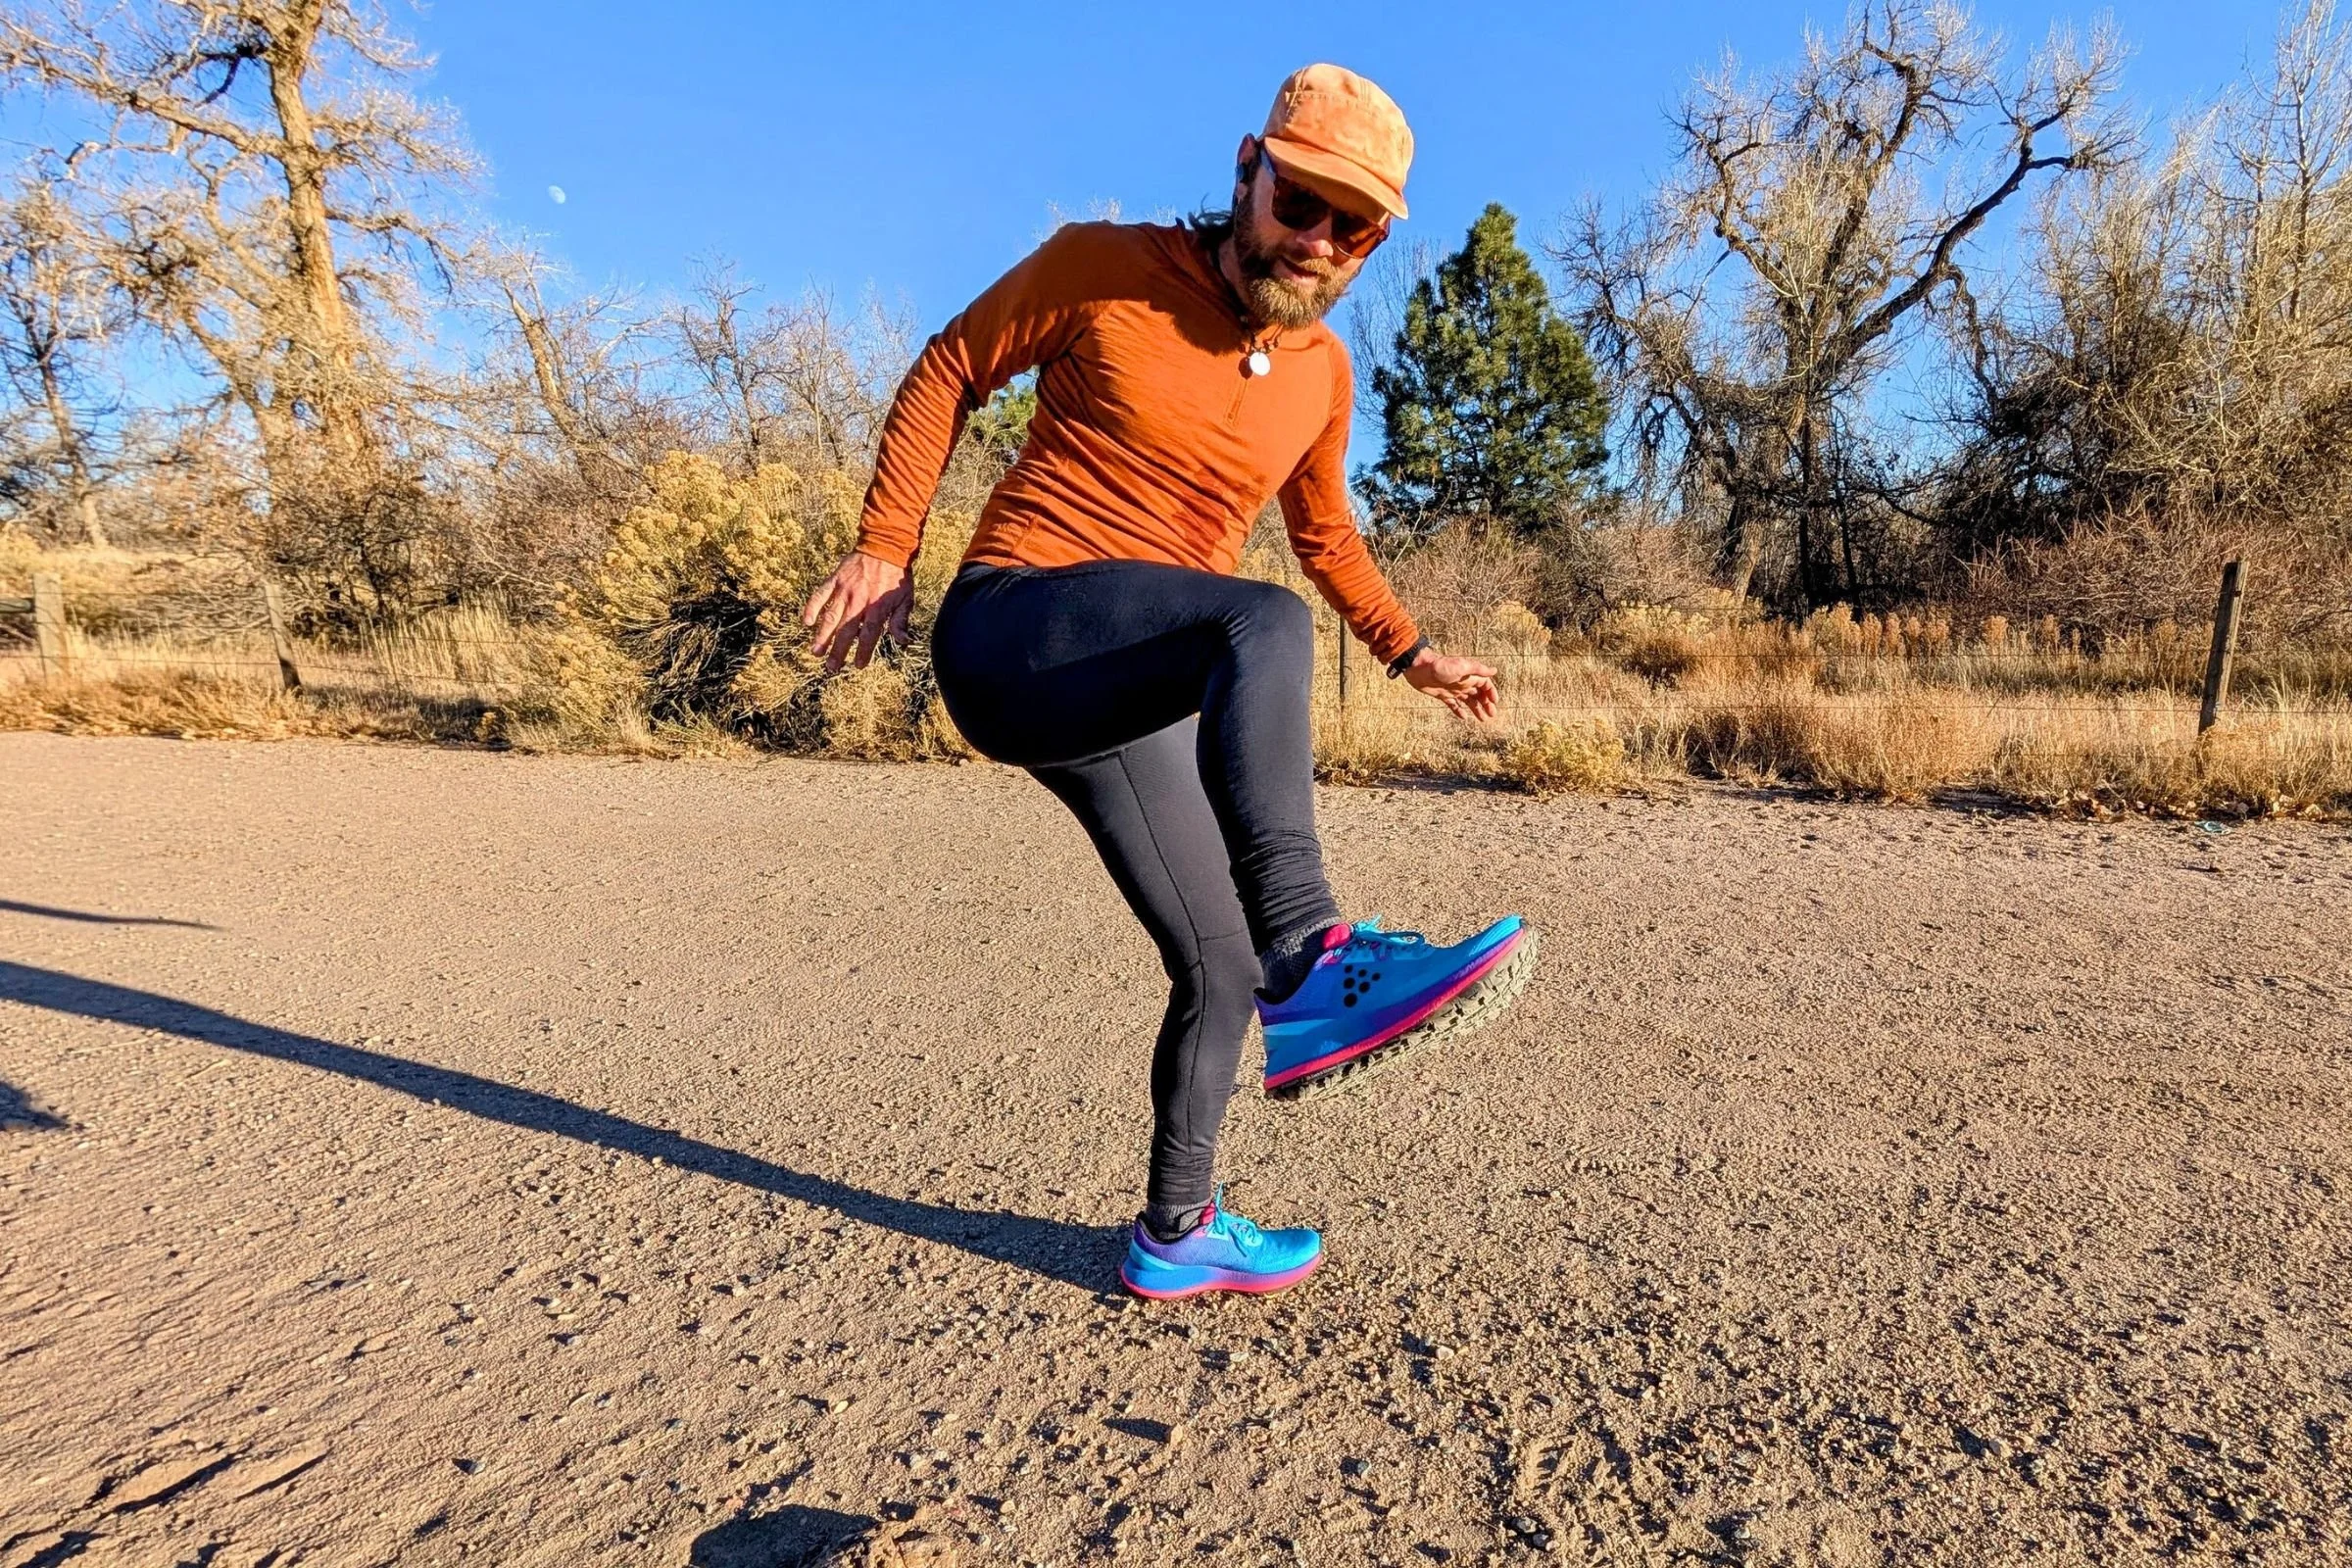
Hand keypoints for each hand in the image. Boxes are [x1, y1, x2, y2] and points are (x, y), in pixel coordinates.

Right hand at [800, 550, 912, 670]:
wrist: (885, 546)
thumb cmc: (897, 575)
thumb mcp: (906, 598)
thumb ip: (901, 620)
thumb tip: (903, 641)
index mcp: (878, 607)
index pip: (869, 634)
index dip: (863, 651)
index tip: (858, 665)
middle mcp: (859, 600)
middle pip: (846, 630)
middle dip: (838, 651)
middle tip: (832, 667)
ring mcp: (844, 590)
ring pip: (830, 616)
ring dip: (822, 636)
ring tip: (816, 652)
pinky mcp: (835, 579)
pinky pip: (820, 595)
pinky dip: (811, 608)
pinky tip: (806, 622)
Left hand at [1401, 647, 1499, 722]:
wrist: (1419, 669)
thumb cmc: (1441, 666)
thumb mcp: (1462, 666)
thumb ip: (1478, 670)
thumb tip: (1494, 670)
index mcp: (1470, 676)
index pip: (1485, 685)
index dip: (1491, 693)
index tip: (1495, 703)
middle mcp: (1464, 683)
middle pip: (1479, 695)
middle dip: (1486, 704)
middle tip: (1492, 715)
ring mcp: (1454, 690)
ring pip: (1468, 702)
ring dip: (1476, 710)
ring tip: (1482, 719)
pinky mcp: (1443, 696)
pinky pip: (1454, 705)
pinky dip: (1459, 711)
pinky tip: (1464, 718)